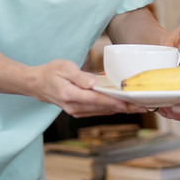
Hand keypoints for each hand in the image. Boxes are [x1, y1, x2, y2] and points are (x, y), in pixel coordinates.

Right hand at [29, 59, 147, 117]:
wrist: (36, 84)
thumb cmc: (51, 72)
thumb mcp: (64, 67)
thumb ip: (80, 76)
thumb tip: (95, 83)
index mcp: (70, 95)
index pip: (98, 100)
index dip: (116, 102)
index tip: (131, 103)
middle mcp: (74, 106)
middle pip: (104, 108)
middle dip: (125, 108)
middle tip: (144, 107)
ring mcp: (76, 111)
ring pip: (103, 112)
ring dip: (121, 110)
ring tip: (139, 107)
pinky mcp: (78, 111)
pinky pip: (98, 111)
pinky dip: (112, 108)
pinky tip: (124, 105)